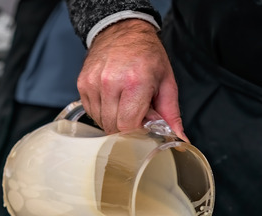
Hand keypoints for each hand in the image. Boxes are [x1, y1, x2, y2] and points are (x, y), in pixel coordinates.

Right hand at [77, 19, 186, 139]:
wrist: (122, 31)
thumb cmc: (146, 55)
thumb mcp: (166, 81)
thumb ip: (171, 113)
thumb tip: (179, 138)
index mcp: (135, 82)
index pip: (127, 126)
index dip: (136, 131)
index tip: (143, 124)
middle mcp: (110, 82)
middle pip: (112, 126)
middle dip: (125, 126)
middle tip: (135, 111)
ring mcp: (93, 83)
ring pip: (100, 121)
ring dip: (113, 119)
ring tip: (123, 102)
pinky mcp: (82, 84)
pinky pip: (91, 111)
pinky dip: (102, 111)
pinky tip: (112, 99)